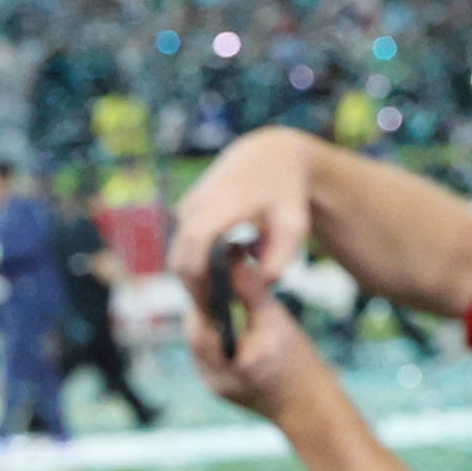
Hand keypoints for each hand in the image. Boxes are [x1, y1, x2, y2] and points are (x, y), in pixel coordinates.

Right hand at [169, 127, 325, 296]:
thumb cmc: (285, 193)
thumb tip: (258, 284)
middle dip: (192, 289)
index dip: (196, 285)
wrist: (270, 155)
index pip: (193, 254)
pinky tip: (215, 279)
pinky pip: (182, 245)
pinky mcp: (186, 209)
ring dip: (191, 278)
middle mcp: (195, 206)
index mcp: (218, 209)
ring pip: (177, 254)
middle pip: (179, 260)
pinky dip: (192, 264)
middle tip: (213, 315)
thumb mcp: (294, 227)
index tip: (210, 310)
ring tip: (215, 300)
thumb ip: (280, 260)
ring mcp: (187, 206)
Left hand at [182, 234, 318, 413]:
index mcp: (220, 363)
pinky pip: (212, 350)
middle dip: (206, 300)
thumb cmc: (300, 369)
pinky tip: (230, 314)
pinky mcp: (220, 385)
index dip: (202, 287)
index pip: (198, 316)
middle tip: (215, 271)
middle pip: (197, 327)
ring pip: (203, 337)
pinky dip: (219, 331)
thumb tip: (234, 259)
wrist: (311, 412)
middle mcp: (208, 376)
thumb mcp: (278, 324)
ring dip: (212, 315)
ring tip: (222, 289)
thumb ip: (253, 292)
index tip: (211, 263)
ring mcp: (213, 383)